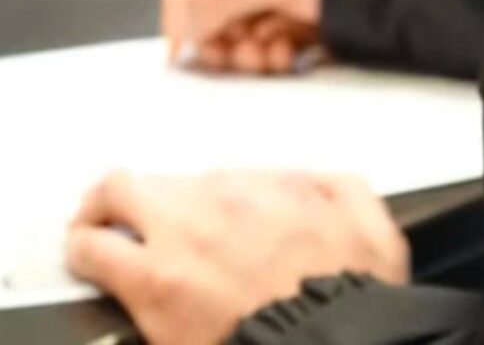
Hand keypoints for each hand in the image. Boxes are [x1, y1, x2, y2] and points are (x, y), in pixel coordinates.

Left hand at [67, 172, 409, 344]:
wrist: (330, 344)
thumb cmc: (351, 298)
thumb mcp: (376, 232)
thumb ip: (346, 189)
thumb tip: (322, 179)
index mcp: (274, 189)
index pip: (223, 178)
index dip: (213, 202)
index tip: (211, 222)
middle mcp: (224, 202)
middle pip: (163, 178)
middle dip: (144, 193)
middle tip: (132, 208)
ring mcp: (184, 239)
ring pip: (119, 195)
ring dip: (105, 207)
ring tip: (96, 223)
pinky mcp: (153, 285)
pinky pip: (95, 249)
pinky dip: (85, 246)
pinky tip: (87, 252)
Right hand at [163, 0, 342, 72]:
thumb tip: (184, 27)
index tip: (181, 31)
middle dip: (217, 29)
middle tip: (224, 55)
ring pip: (241, 22)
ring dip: (243, 47)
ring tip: (261, 57)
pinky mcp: (304, 12)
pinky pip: (271, 36)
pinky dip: (271, 52)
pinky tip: (284, 57)